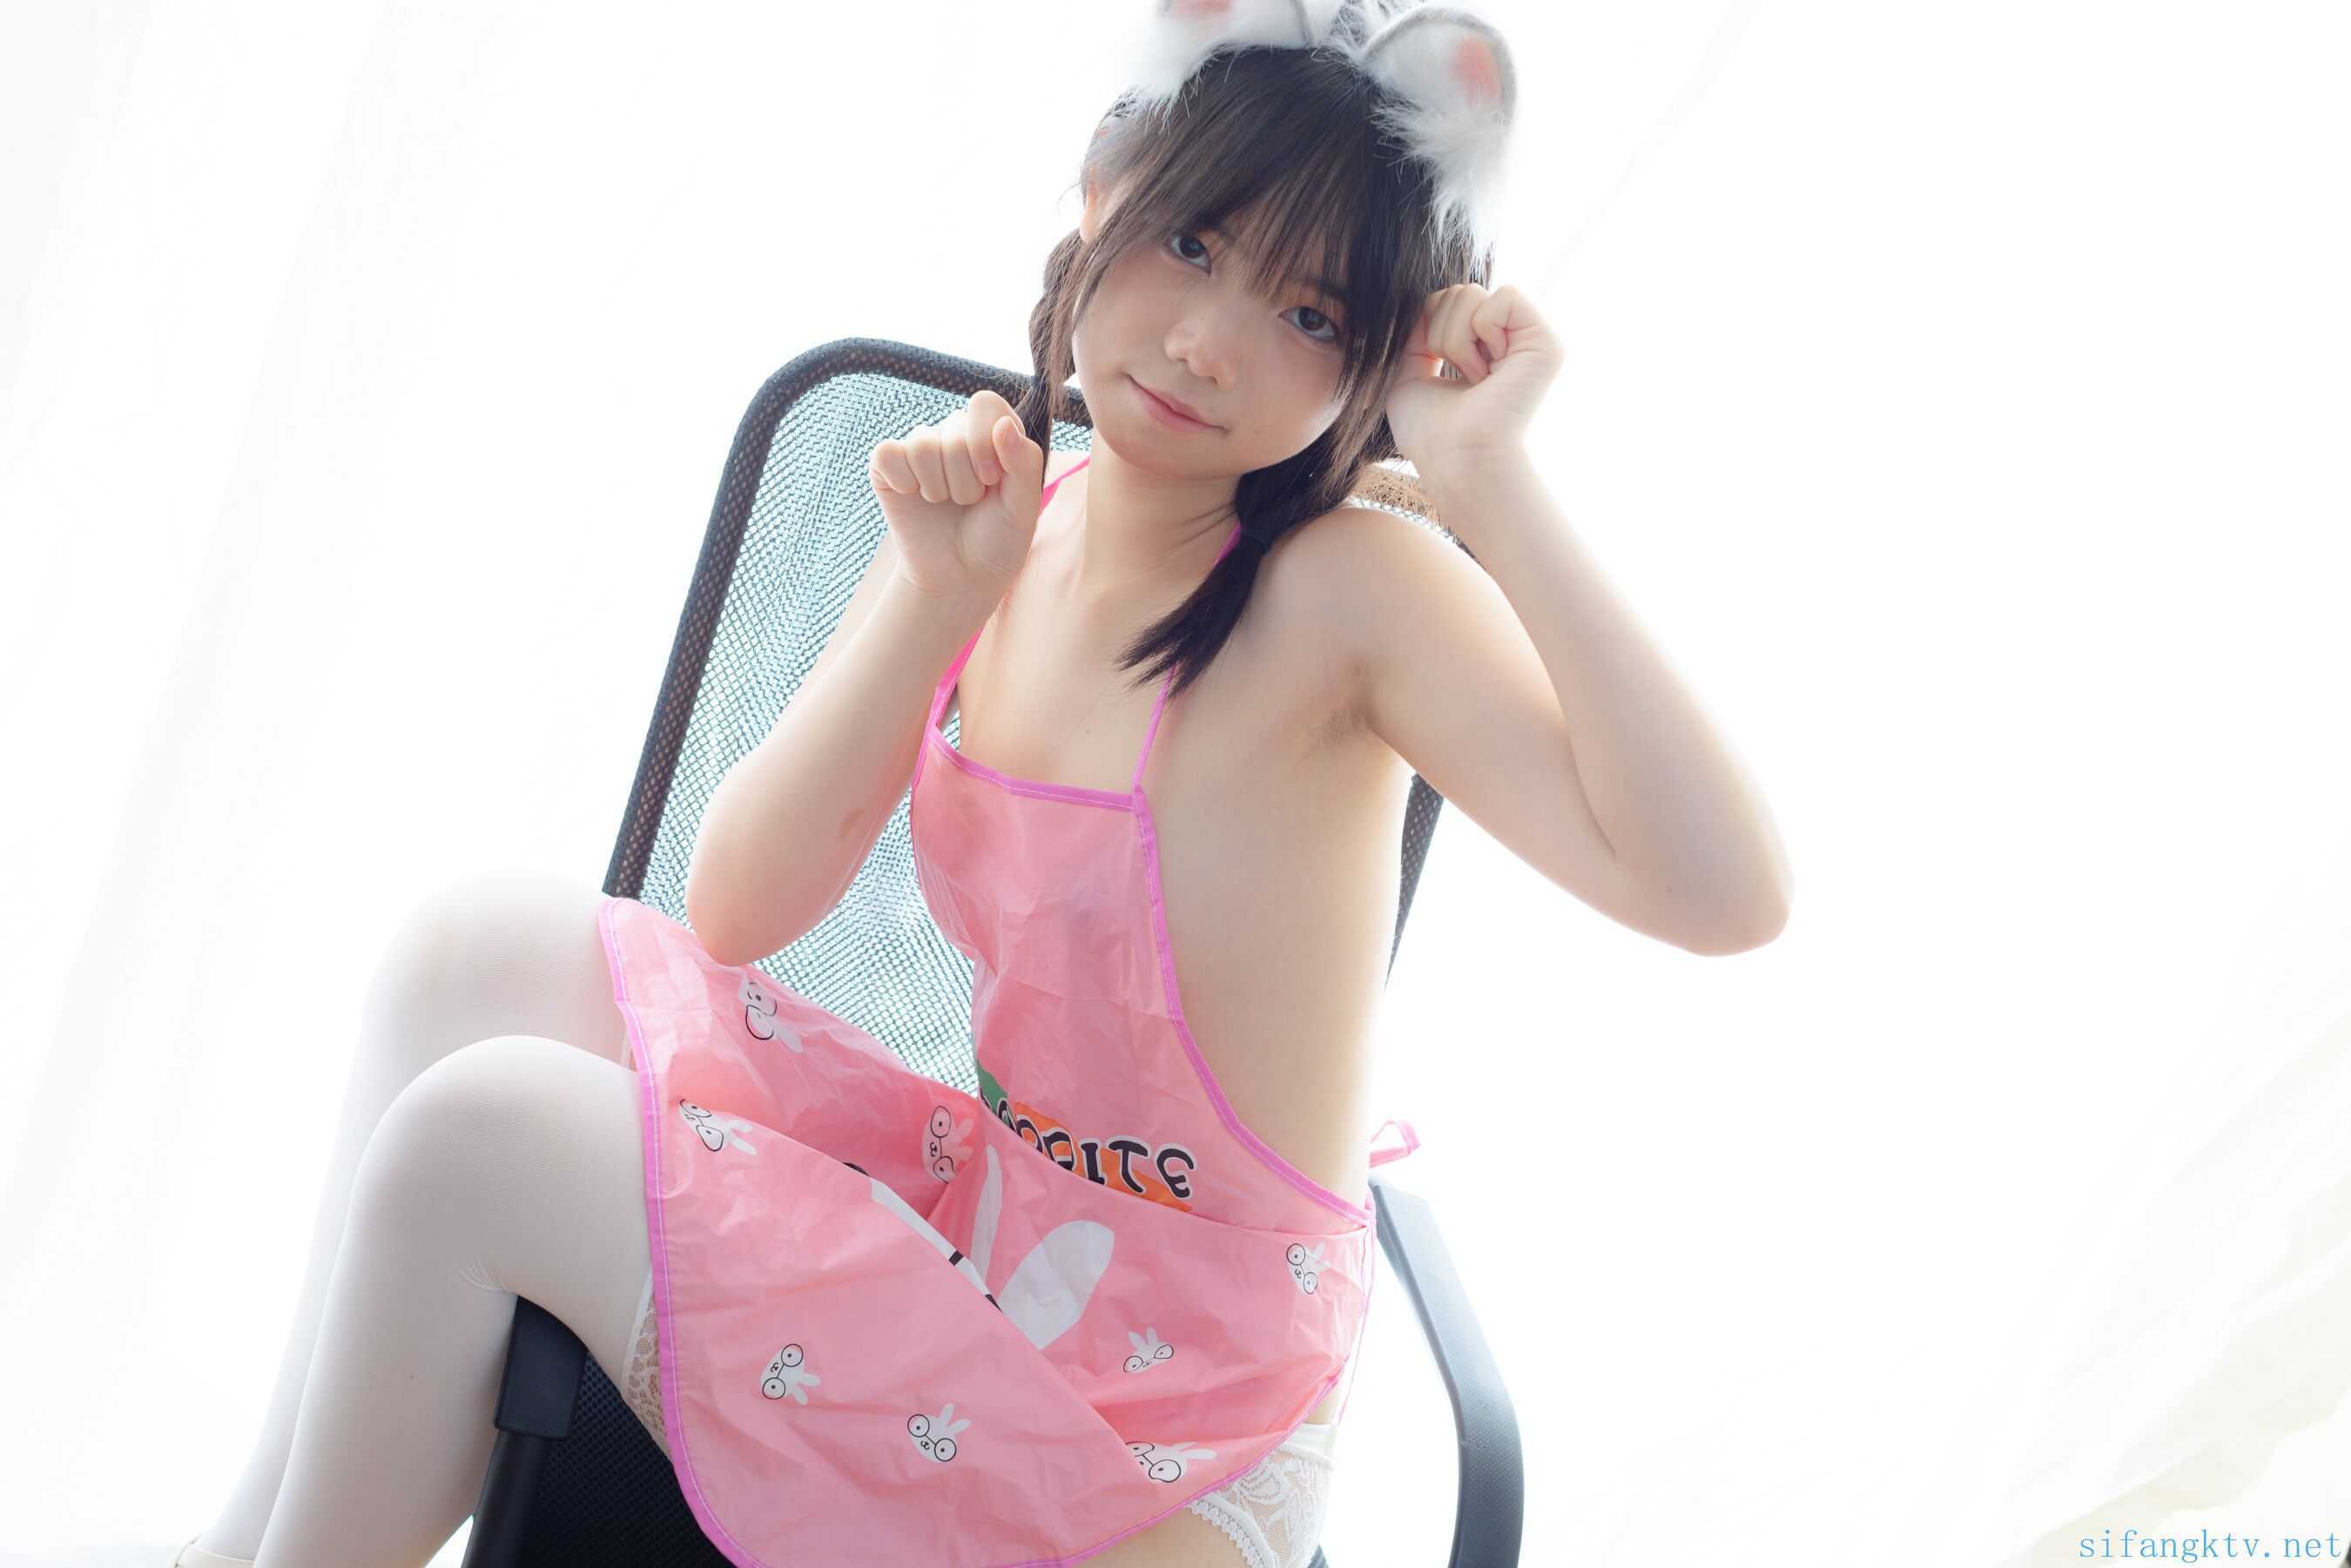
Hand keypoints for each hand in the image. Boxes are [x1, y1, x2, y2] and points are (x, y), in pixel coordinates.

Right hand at [868, 389, 1046, 604]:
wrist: (960, 577)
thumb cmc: (997, 539)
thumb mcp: (1023, 507)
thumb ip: (1024, 463)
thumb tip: (1004, 424)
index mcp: (991, 432)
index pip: (984, 404)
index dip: (986, 441)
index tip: (992, 479)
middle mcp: (954, 433)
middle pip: (953, 431)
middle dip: (966, 479)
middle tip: (969, 502)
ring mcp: (920, 448)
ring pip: (921, 444)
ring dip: (938, 487)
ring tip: (947, 503)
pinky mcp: (888, 466)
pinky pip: (887, 453)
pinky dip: (903, 482)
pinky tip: (915, 497)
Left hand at [1383, 283, 1561, 471]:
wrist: (1455, 458)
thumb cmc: (1431, 433)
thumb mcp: (1409, 375)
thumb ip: (1417, 337)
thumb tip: (1426, 303)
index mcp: (1483, 348)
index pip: (1445, 300)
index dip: (1429, 329)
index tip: (1441, 373)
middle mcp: (1510, 341)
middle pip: (1457, 292)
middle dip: (1441, 335)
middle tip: (1461, 378)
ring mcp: (1529, 340)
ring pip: (1472, 294)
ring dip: (1456, 342)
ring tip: (1475, 379)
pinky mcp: (1545, 342)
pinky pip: (1503, 297)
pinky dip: (1481, 332)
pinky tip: (1490, 370)